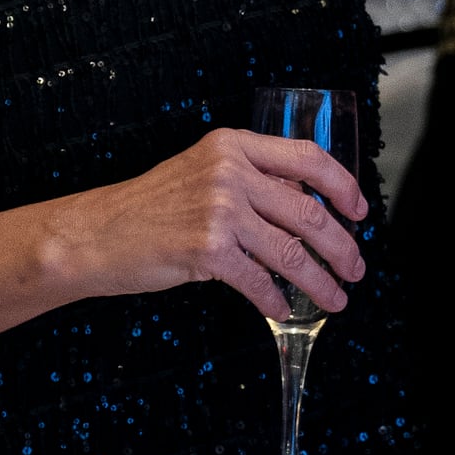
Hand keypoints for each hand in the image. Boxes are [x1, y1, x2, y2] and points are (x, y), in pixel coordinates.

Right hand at [45, 127, 366, 320]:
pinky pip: (259, 281)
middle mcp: (229, 173)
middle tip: (355, 268)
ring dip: (320, 281)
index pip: (307, 157)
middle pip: (309, 211)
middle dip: (341, 246)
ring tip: (336, 298)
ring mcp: (218, 211)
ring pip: (291, 252)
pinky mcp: (207, 250)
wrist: (95, 234)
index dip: (343, 185)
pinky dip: (276, 299)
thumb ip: (251, 181)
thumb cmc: (148, 208)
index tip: (359, 211)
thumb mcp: (202, 173)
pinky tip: (283, 309)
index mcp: (233, 146)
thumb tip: (304, 205)